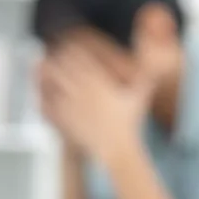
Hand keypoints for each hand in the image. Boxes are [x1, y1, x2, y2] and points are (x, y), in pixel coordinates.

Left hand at [37, 46, 151, 165]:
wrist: (116, 148)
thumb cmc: (129, 124)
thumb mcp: (139, 98)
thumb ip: (147, 79)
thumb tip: (157, 68)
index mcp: (98, 81)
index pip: (78, 57)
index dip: (70, 51)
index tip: (68, 50)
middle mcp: (81, 90)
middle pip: (59, 65)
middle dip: (55, 60)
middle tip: (53, 60)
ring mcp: (70, 104)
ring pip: (49, 81)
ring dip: (44, 75)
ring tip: (44, 73)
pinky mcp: (63, 118)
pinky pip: (45, 103)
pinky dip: (41, 97)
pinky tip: (42, 96)